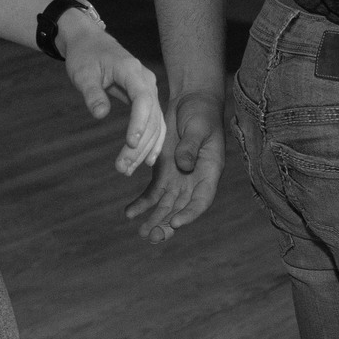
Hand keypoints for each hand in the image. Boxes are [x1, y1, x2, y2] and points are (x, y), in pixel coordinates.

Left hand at [56, 12, 166, 177]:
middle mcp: (146, 81)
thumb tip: (101, 114)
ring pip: (155, 123)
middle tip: (123, 168)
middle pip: (152, 116)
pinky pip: (154, 122)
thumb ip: (93, 93)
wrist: (90, 42)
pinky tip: (146, 161)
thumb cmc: (85, 56)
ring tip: (127, 170)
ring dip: (145, 148)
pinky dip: (151, 142)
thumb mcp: (83, 73)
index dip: (139, 123)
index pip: (143, 100)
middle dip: (139, 144)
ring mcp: (148, 90)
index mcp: (132, 71)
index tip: (130, 144)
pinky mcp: (145, 98)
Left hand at [127, 89, 226, 241]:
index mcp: (209, 172)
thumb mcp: (198, 127)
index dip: (190, 214)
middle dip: (168, 224)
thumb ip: (192, 146)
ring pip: (166, 206)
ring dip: (154, 220)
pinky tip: (129, 214)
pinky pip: (152, 193)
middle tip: (153, 236)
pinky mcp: (163, 172)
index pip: (201, 200)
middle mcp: (194, 181)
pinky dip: (141, 204)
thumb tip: (185, 165)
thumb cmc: (201, 113)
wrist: (191, 101)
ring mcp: (178, 178)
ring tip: (141, 233)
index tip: (175, 222)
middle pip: (181, 209)